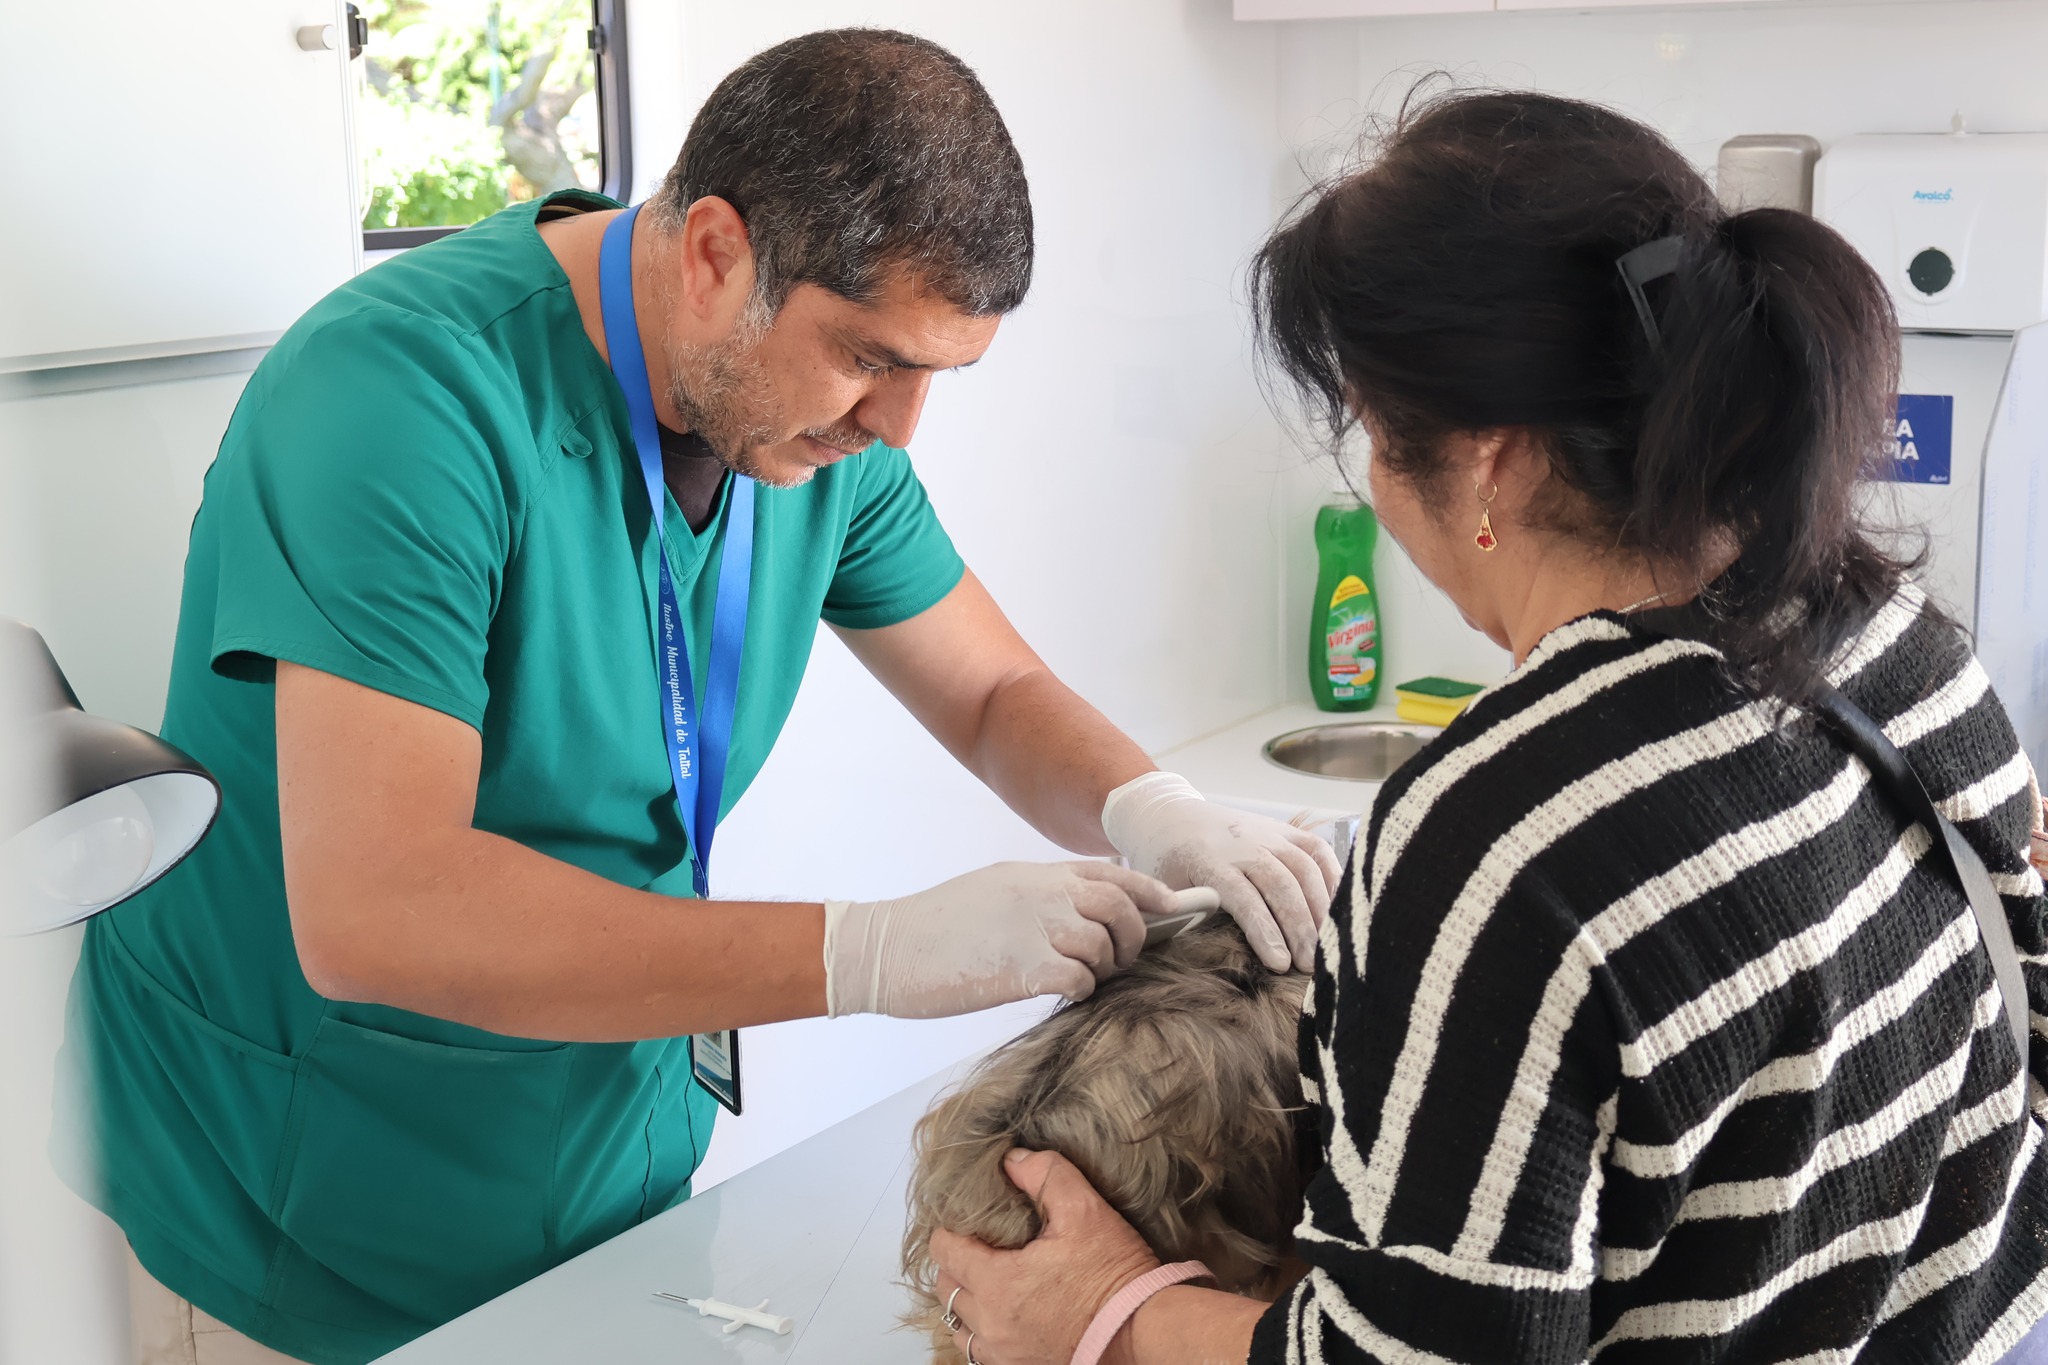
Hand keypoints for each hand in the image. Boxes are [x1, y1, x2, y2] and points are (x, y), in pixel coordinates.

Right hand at [822, 862, 1174, 1017]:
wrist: (883, 949)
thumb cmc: (933, 929)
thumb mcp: (992, 893)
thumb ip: (1037, 898)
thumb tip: (1079, 917)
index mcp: (1033, 874)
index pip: (1108, 873)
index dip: (1148, 892)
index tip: (1171, 907)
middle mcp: (1040, 893)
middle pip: (1119, 906)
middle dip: (1133, 936)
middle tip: (1122, 960)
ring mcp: (1032, 927)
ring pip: (1103, 945)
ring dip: (1103, 968)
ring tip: (1080, 980)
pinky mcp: (1021, 968)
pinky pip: (1080, 980)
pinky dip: (1080, 991)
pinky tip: (1058, 994)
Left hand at [930, 1149, 1158, 1364]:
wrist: (1141, 1333)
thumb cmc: (1114, 1276)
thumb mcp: (1084, 1210)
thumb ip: (1045, 1175)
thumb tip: (1012, 1160)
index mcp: (997, 1282)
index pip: (944, 1251)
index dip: (951, 1229)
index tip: (967, 1219)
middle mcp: (991, 1323)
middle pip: (947, 1288)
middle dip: (956, 1263)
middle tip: (979, 1245)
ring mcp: (1004, 1352)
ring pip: (960, 1324)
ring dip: (967, 1301)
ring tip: (989, 1282)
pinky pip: (981, 1350)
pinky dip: (982, 1331)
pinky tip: (1005, 1314)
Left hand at [1101, 772, 1341, 970]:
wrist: (1172, 814)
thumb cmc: (1168, 862)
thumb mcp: (1166, 889)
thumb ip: (1186, 916)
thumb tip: (1209, 958)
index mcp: (1209, 860)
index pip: (1243, 897)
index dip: (1265, 931)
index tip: (1280, 965)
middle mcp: (1243, 843)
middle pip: (1280, 885)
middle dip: (1299, 928)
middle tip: (1311, 967)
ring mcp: (1268, 832)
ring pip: (1304, 868)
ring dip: (1320, 909)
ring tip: (1329, 947)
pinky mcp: (1285, 829)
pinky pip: (1317, 851)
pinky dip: (1333, 879)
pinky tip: (1339, 912)